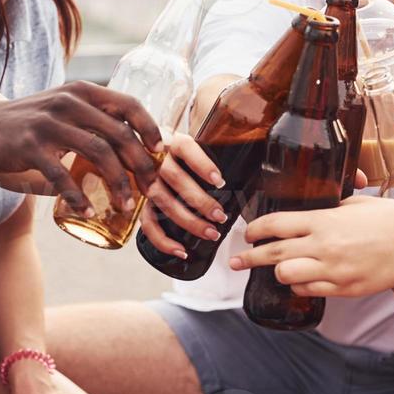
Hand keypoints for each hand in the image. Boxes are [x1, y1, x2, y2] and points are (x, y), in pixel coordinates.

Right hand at [0, 81, 163, 214]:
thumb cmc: (33, 123)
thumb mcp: (66, 109)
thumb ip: (96, 119)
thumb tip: (138, 147)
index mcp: (83, 92)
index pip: (128, 104)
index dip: (150, 128)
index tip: (162, 152)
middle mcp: (69, 102)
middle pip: (119, 133)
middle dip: (141, 165)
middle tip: (151, 189)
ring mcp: (49, 123)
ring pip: (98, 152)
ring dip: (117, 183)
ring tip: (126, 206)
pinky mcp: (30, 146)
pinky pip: (61, 174)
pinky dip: (78, 195)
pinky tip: (88, 211)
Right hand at [138, 133, 227, 256]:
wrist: (148, 150)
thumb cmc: (182, 153)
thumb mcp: (196, 144)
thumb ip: (219, 151)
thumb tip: (252, 166)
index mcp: (173, 142)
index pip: (185, 149)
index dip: (202, 164)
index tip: (219, 180)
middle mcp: (156, 161)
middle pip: (176, 180)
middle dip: (201, 201)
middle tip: (221, 215)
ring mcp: (146, 182)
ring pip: (164, 203)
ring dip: (189, 222)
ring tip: (211, 233)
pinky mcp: (141, 203)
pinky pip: (148, 224)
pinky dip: (163, 241)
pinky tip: (181, 250)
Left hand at [232, 196, 393, 297]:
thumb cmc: (391, 217)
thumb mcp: (354, 204)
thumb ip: (328, 211)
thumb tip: (309, 214)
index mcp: (323, 220)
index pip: (275, 224)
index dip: (255, 230)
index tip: (248, 233)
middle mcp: (323, 246)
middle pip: (272, 254)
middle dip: (248, 258)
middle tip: (236, 262)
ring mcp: (334, 270)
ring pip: (287, 276)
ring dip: (279, 273)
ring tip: (278, 270)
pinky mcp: (345, 288)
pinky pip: (310, 291)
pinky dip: (302, 286)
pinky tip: (304, 281)